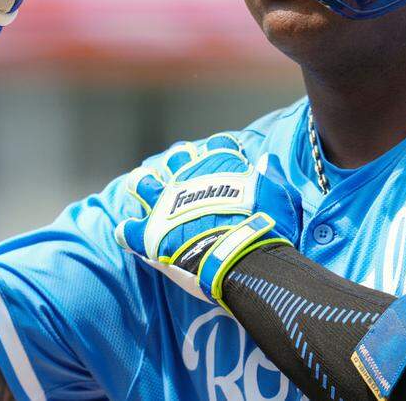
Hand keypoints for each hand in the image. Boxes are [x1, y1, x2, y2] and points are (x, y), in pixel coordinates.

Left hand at [115, 134, 301, 308]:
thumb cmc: (267, 228)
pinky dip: (127, 231)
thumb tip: (267, 162)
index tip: (224, 157)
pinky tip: (126, 232)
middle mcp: (189, 178)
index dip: (221, 150)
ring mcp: (167, 204)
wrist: (243, 260)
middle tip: (181, 167)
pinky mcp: (151, 234)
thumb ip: (271, 176)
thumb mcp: (280, 195)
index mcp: (221, 166)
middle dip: (180, 160)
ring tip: (140, 183)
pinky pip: (129, 230)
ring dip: (143, 183)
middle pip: (178, 158)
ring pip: (145, 183)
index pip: (219, 145)